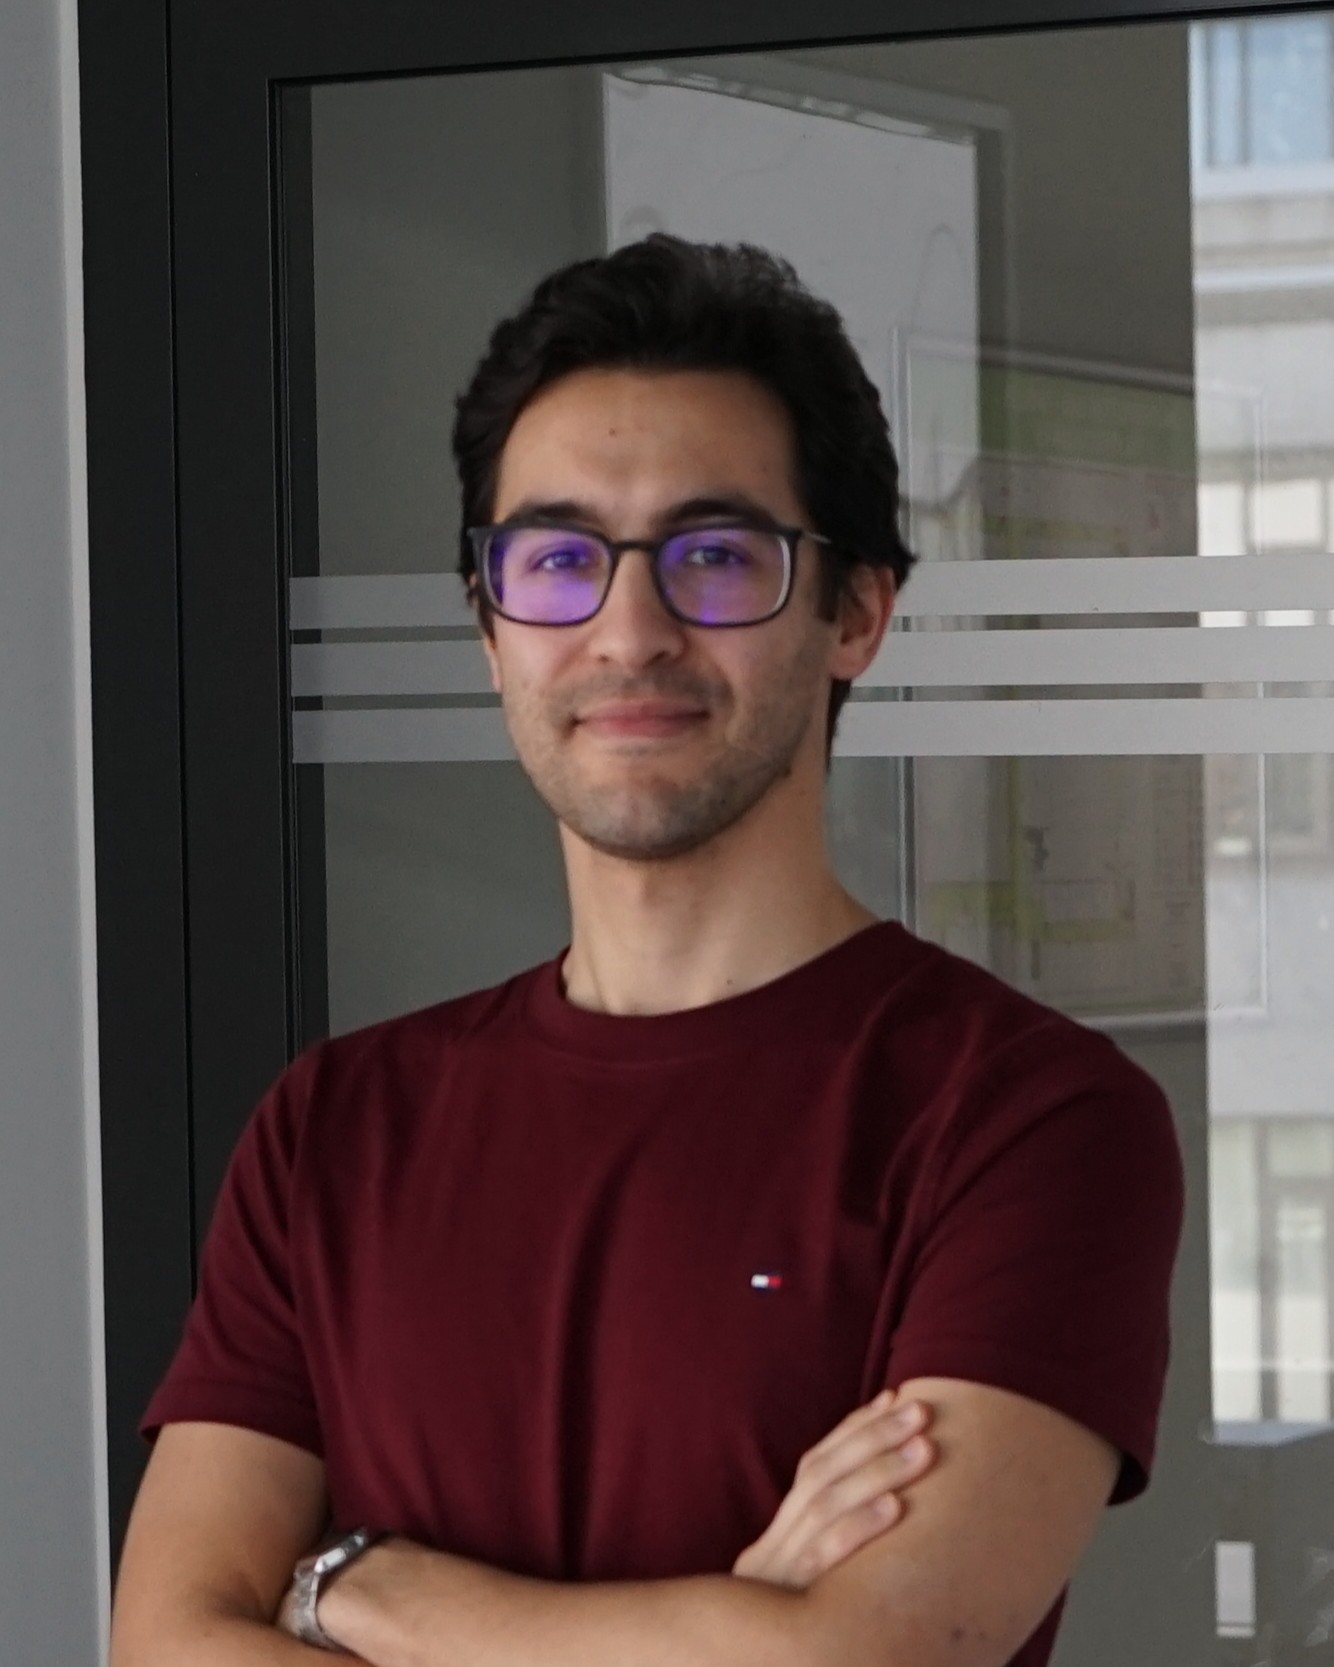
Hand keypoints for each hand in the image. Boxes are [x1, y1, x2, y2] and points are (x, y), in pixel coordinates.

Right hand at [732, 1389, 934, 1590]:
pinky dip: (858, 1526)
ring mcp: (776, 1571)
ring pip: (825, 1505)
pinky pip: (821, 1556)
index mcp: (780, 1532)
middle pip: (821, 1474)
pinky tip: (895, 1506)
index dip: (856, 1428)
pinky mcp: (787, 1601)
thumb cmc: (798, 1632)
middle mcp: (773, 1542)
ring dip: (878, 1471)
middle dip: (874, 1438)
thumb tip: (893, 1493)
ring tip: (924, 1449)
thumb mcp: (810, 1580)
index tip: (896, 1398)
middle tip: (921, 1413)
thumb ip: (836, 1539)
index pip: (816, 1463)